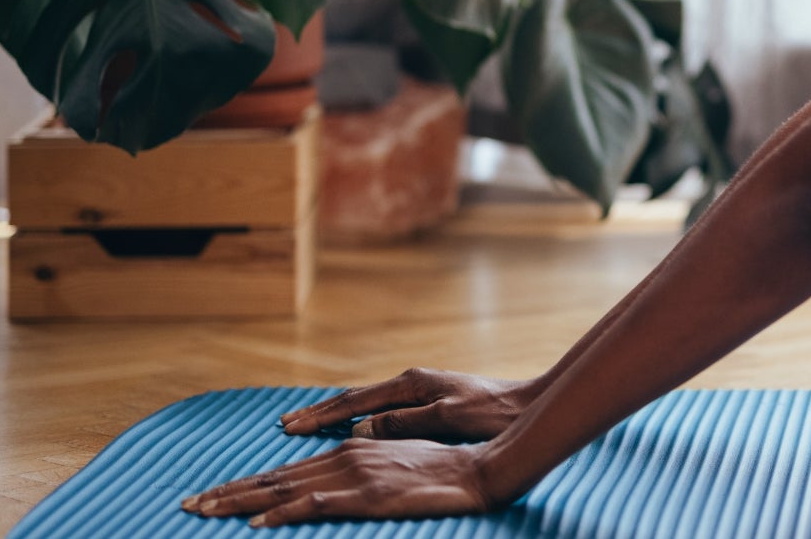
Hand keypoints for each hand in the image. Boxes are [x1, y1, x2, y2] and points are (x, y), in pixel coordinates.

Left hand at [182, 438, 495, 525]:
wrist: (477, 471)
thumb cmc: (442, 471)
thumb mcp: (396, 466)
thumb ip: (364, 471)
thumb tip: (336, 483)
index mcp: (350, 451)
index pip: (286, 471)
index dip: (246, 483)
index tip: (212, 493)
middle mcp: (344, 457)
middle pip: (274, 477)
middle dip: (228, 492)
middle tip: (187, 503)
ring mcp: (354, 475)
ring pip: (284, 487)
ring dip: (240, 499)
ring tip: (204, 509)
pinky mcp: (366, 494)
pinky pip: (315, 503)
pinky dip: (283, 511)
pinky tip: (258, 521)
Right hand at [278, 368, 537, 442]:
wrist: (525, 406)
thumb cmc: (492, 414)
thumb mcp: (448, 418)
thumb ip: (405, 422)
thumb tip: (361, 428)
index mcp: (412, 384)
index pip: (355, 401)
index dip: (321, 416)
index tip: (290, 426)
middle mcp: (411, 382)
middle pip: (354, 398)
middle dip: (318, 412)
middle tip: (284, 424)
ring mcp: (419, 390)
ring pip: (366, 402)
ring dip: (335, 414)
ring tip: (305, 423)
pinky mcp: (429, 400)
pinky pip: (382, 409)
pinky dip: (358, 416)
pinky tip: (350, 425)